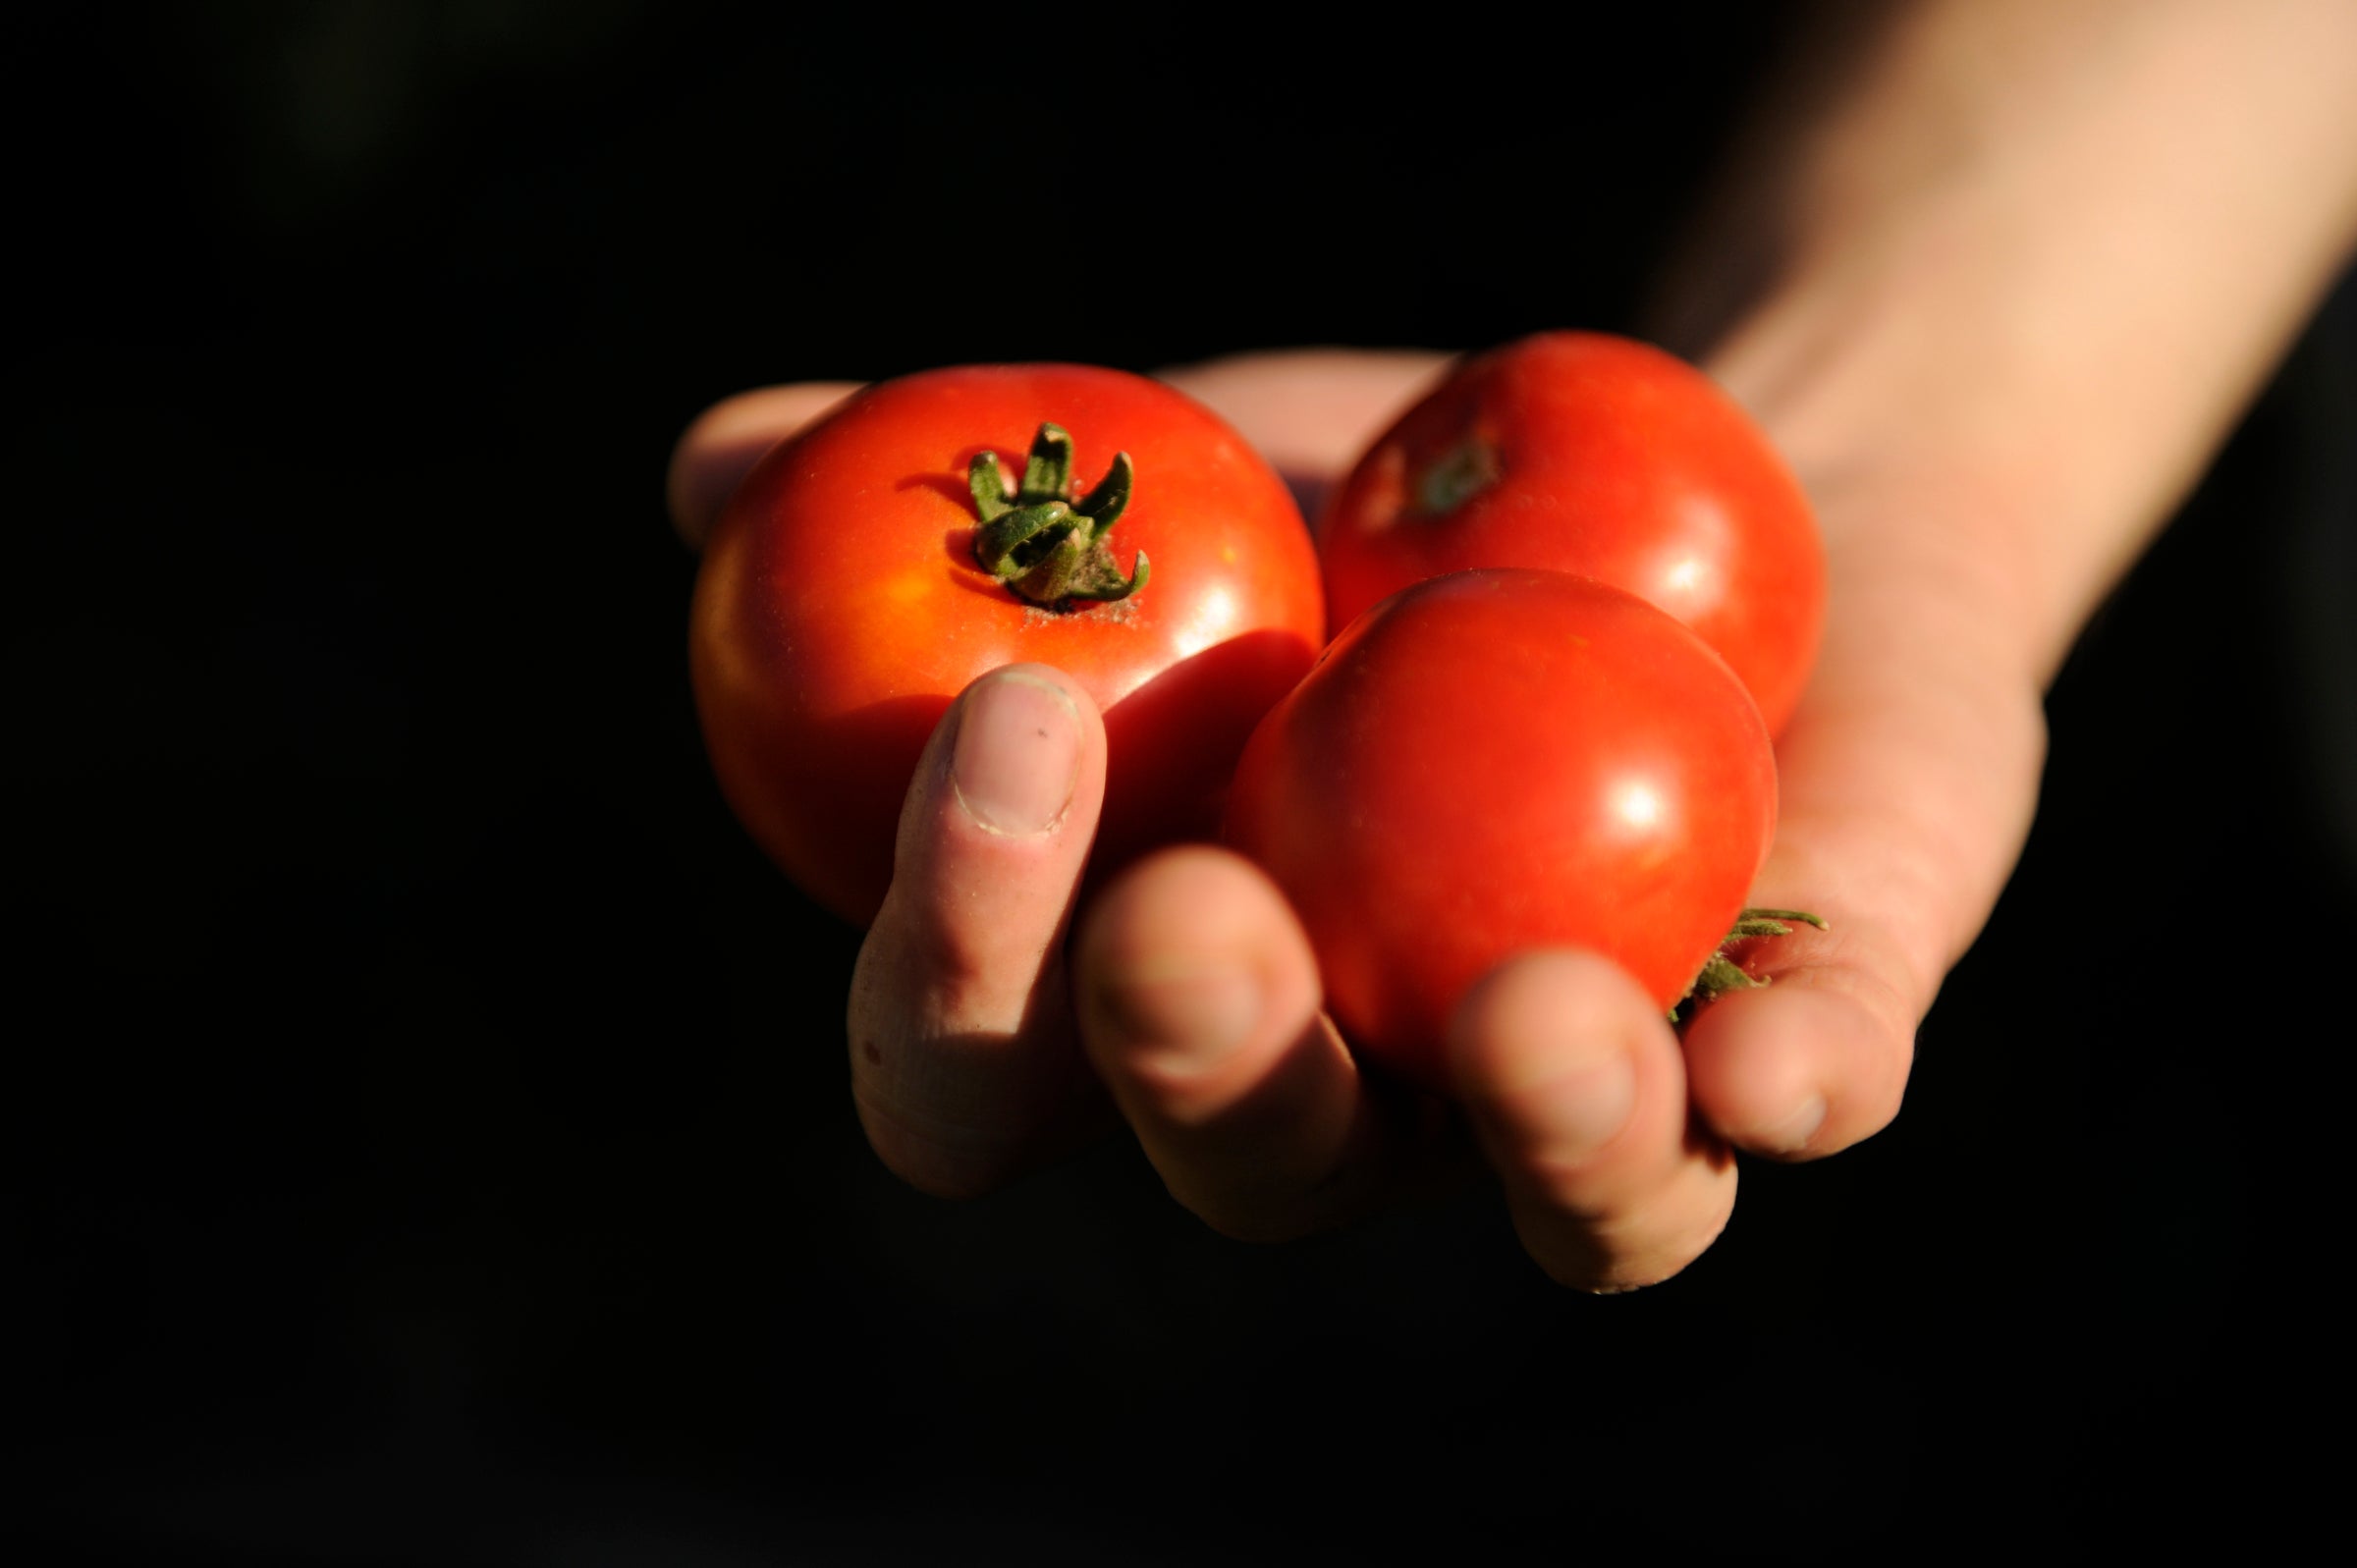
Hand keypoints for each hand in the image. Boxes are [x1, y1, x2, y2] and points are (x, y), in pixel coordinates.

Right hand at [667, 348, 2043, 1288]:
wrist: (1728, 479)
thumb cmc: (1393, 509)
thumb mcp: (1174, 462)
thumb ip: (956, 482)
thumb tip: (709, 467)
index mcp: (1160, 984)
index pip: (989, 1067)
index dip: (953, 967)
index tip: (998, 726)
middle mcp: (1368, 1082)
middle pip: (1249, 1160)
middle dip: (1196, 1060)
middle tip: (1182, 914)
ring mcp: (1592, 1081)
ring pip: (1561, 1200)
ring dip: (1533, 1132)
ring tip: (1525, 1018)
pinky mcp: (1811, 1027)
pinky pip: (1808, 1095)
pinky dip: (1793, 1088)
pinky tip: (1777, 1060)